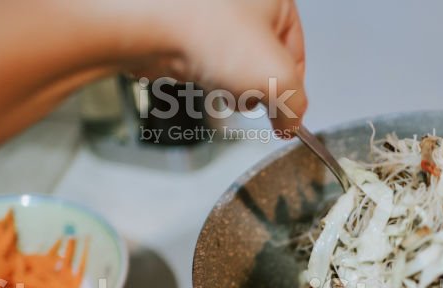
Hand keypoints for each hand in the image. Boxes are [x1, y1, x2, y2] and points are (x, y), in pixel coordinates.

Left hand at [113, 0, 307, 134]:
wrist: (146, 27)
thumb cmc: (207, 31)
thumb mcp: (279, 80)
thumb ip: (296, 107)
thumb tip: (290, 121)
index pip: (297, 52)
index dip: (292, 88)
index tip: (286, 114)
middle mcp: (242, 0)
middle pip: (264, 61)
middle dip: (257, 86)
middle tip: (250, 94)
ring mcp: (210, 14)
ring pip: (233, 65)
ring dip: (230, 85)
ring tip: (221, 84)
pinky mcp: (183, 29)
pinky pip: (205, 63)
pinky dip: (204, 78)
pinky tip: (200, 80)